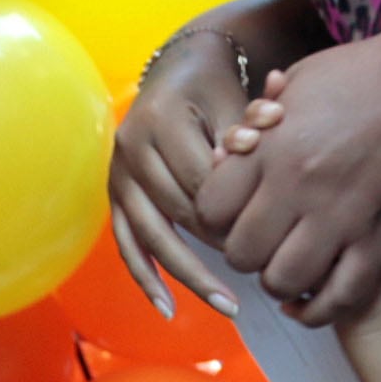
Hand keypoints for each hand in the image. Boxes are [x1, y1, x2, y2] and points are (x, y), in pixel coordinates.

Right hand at [110, 24, 253, 316]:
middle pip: (178, 212)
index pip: (201, 181)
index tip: (266, 229)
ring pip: (153, 237)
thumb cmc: (214, 89)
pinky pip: (127, 246)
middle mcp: (130, 149)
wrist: (176, 71)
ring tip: (229, 305)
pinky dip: (147, 279)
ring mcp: (117, 176)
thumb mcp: (233, 101)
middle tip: (260, 272)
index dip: (234, 209)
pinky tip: (168, 309)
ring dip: (191, 276)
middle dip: (218, 243)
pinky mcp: (114, 197)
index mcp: (159, 121)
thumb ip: (244, 130)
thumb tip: (250, 149)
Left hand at [190, 28, 380, 327]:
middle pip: (242, 255)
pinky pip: (339, 299)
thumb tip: (230, 155)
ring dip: (279, 281)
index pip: (211, 209)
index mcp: (274, 147)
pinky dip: (318, 309)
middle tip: (262, 239)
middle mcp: (302, 188)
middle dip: (246, 252)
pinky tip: (309, 297)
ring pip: (283, 284)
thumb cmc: (366, 75)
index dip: (215, 216)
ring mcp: (344, 219)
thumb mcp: (301, 81)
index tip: (232, 210)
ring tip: (288, 263)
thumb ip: (259, 124)